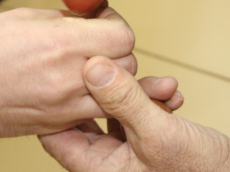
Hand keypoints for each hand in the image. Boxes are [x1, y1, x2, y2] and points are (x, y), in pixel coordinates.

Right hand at [0, 7, 136, 137]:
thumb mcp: (26, 16)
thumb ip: (67, 19)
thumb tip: (91, 20)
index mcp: (62, 43)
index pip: (123, 36)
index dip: (117, 24)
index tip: (103, 20)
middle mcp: (69, 77)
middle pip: (127, 64)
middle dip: (118, 49)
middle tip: (98, 41)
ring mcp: (65, 106)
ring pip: (116, 93)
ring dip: (110, 76)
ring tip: (88, 63)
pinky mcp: (57, 124)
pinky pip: (93, 112)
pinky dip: (93, 97)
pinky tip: (74, 84)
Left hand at [40, 56, 229, 171]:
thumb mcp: (159, 133)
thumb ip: (124, 100)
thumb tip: (92, 67)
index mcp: (99, 168)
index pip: (57, 135)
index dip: (59, 103)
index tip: (67, 72)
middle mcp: (109, 161)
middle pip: (88, 115)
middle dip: (108, 90)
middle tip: (119, 69)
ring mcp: (129, 148)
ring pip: (117, 109)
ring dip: (139, 92)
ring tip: (163, 87)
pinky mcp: (147, 137)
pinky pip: (139, 111)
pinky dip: (154, 99)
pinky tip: (172, 94)